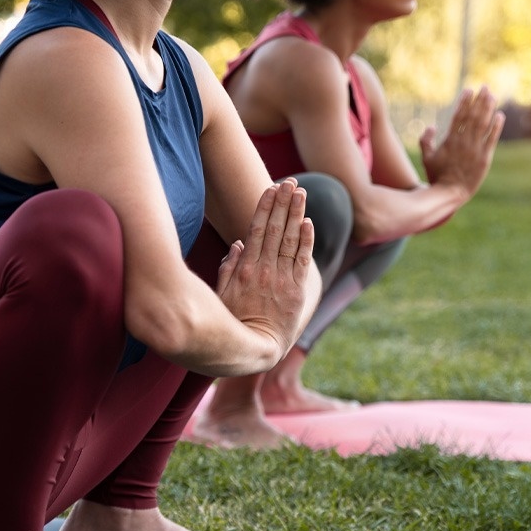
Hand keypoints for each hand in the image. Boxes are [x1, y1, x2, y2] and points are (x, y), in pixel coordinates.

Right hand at [214, 179, 314, 358]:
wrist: (257, 349)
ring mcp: (282, 279)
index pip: (257, 229)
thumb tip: (236, 244)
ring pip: (291, 239)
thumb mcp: (221, 295)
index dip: (265, 207)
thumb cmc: (234, 323)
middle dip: (283, 203)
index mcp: (245, 268)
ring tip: (301, 193)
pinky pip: (303, 260)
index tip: (271, 188)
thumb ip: (229, 268)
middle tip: (290, 182)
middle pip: (276, 228)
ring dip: (297, 214)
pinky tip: (309, 222)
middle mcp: (264, 270)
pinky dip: (306, 240)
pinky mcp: (297, 290)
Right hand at [419, 86, 504, 197]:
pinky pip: (492, 139)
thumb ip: (425, 141)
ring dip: (488, 109)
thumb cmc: (437, 176)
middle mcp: (463, 142)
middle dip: (479, 100)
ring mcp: (475, 150)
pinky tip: (500, 115)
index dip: (464, 102)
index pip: (458, 116)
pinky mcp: (485, 158)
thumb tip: (430, 126)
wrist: (450, 193)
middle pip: (473, 116)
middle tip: (485, 87)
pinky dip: (496, 126)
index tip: (469, 90)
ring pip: (483, 124)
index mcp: (450, 140)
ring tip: (492, 96)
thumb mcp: (426, 158)